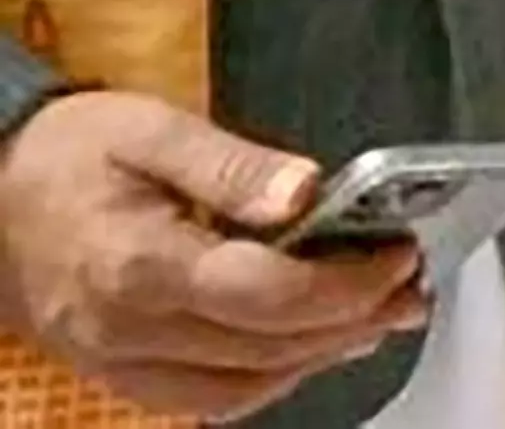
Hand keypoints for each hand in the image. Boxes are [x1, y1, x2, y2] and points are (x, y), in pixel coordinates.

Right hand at [0, 92, 425, 418]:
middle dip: (352, 322)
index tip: (400, 254)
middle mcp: (130, 328)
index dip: (345, 283)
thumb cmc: (68, 156)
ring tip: (379, 318)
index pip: (265, 294)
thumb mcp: (151, 130)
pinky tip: (309, 346)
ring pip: (240, 388)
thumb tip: (310, 191)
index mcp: (141, 264)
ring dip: (319, 358)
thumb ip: (234, 165)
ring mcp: (120, 361)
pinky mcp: (119, 372)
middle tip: (412, 289)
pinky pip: (205, 399)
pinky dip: (268, 379)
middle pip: (264, 348)